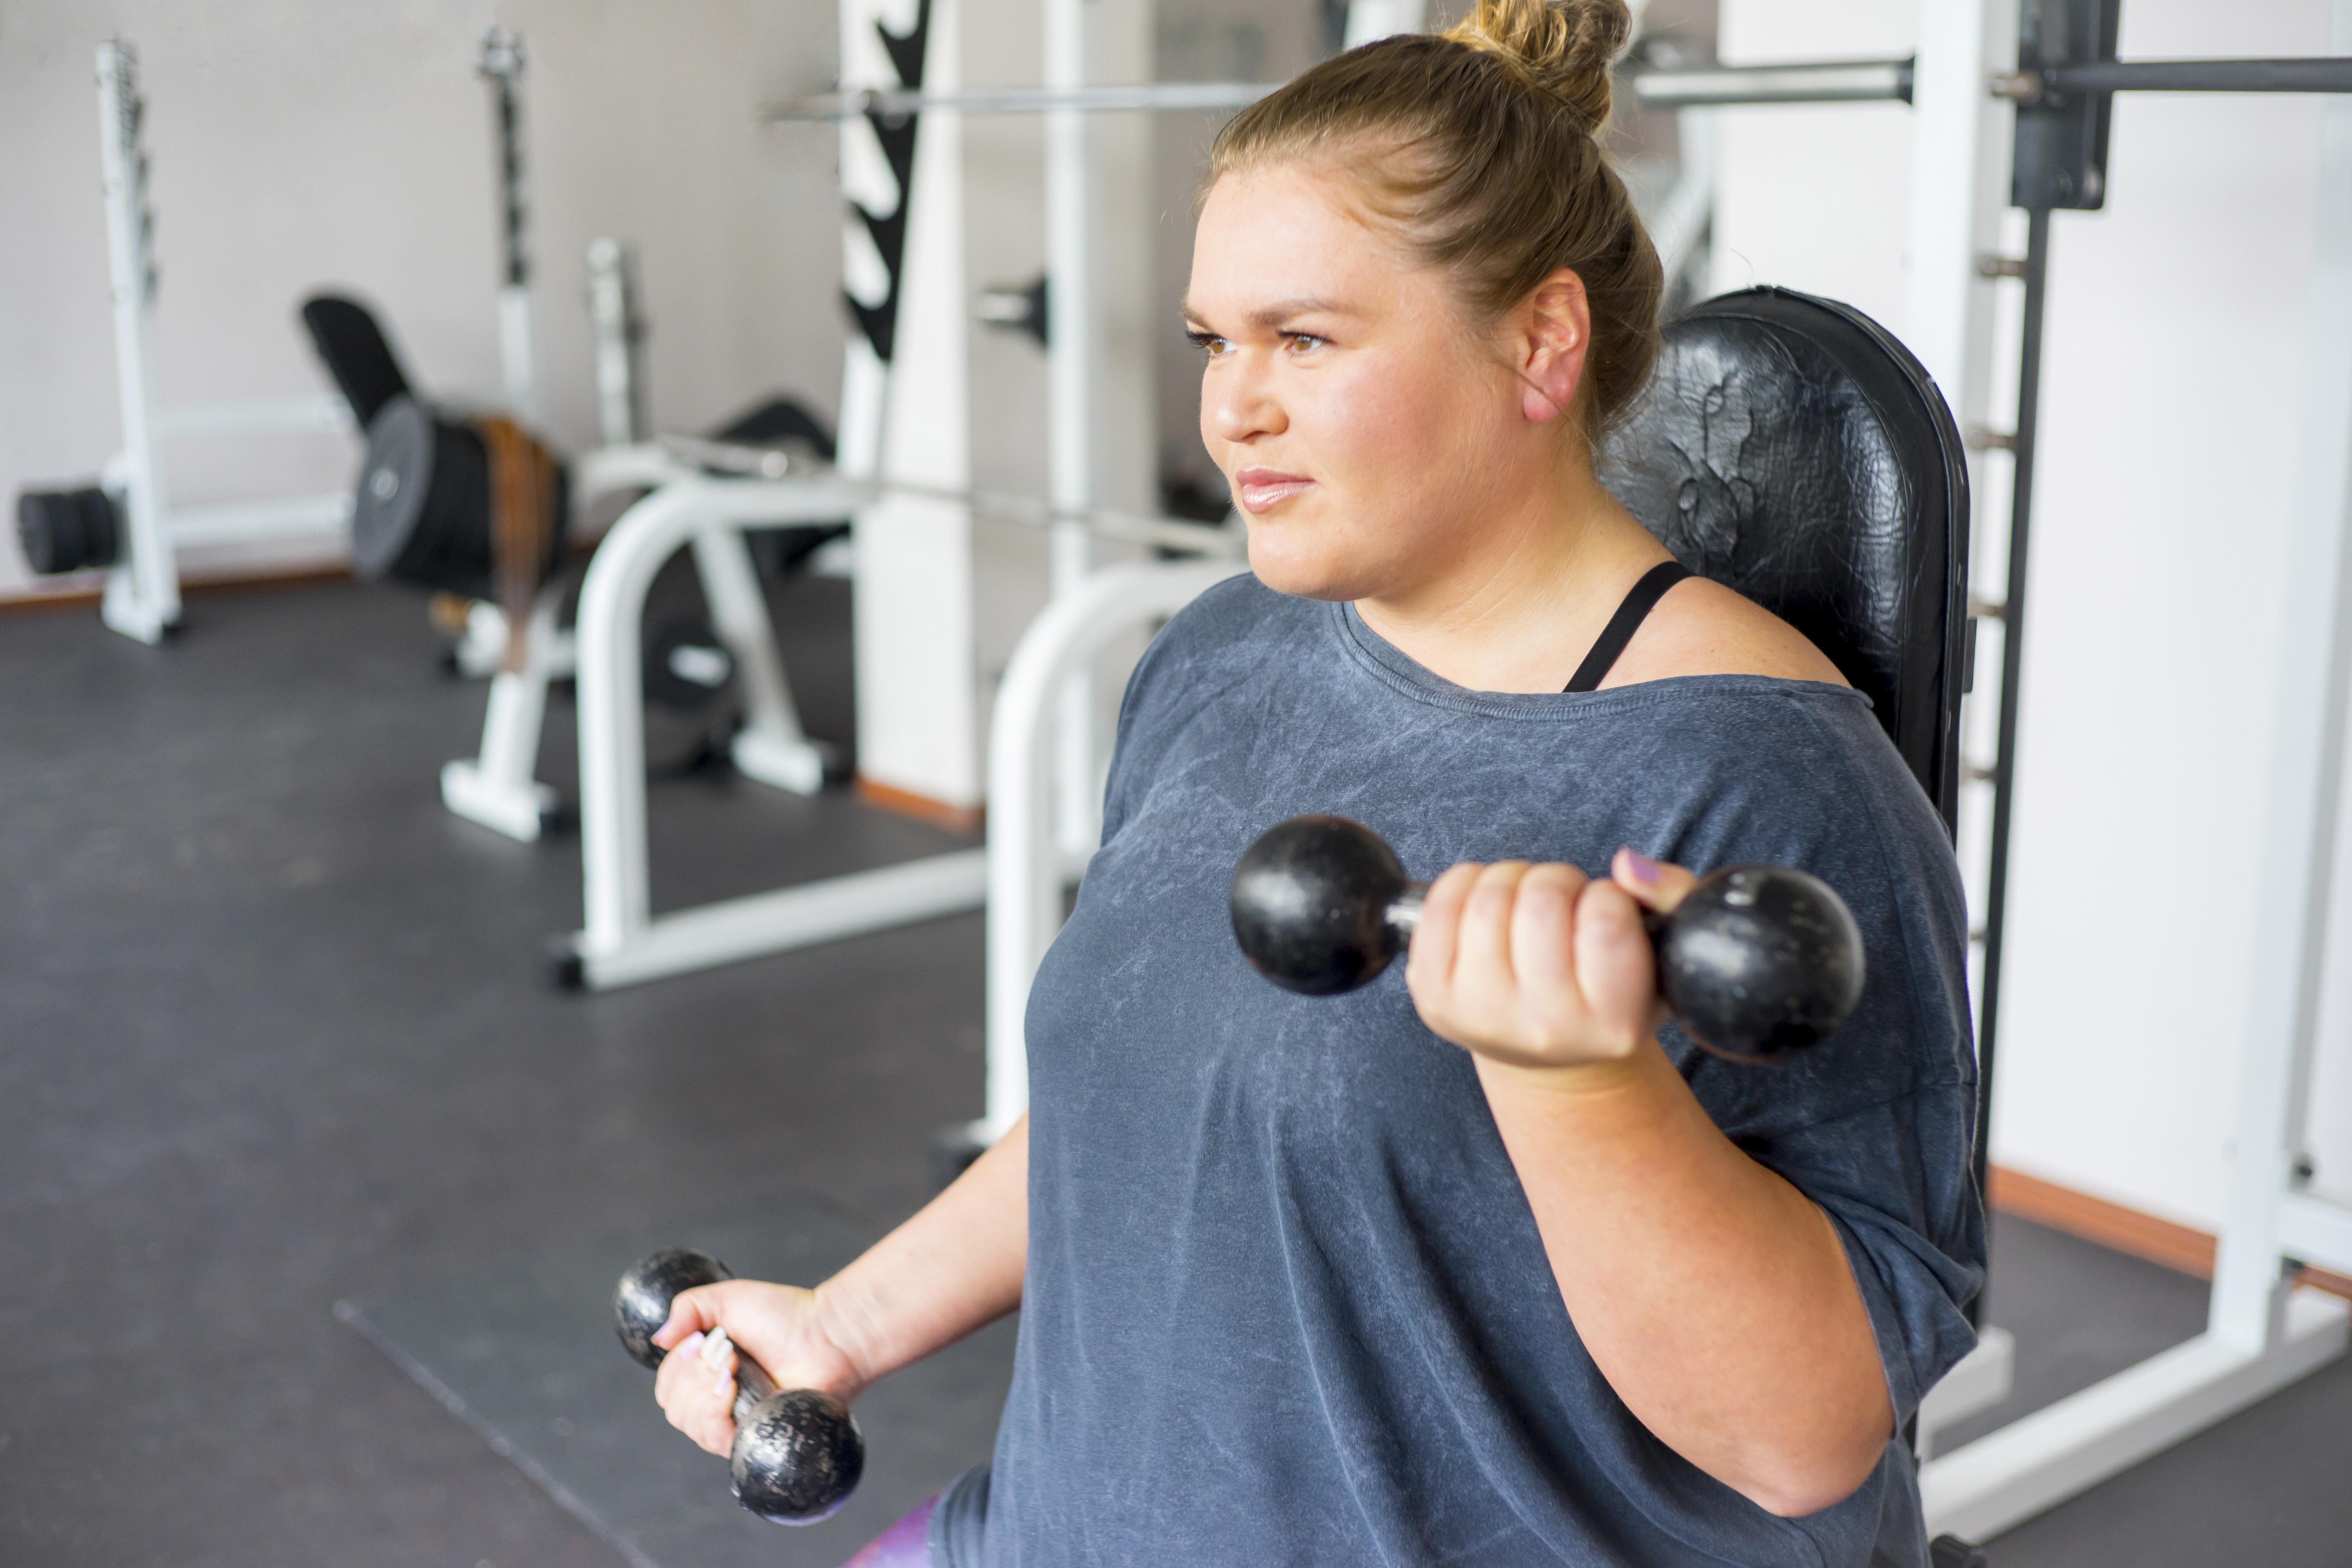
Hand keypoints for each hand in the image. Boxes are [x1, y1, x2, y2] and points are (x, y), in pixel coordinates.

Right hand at [649, 1280, 863, 1457]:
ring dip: (701, 1390)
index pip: (668, 1388)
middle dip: (690, 1375)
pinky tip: (729, 1386)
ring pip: (690, 1425)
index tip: (698, 1340)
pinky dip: (713, 1411)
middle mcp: (718, 1405)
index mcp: (708, 1376)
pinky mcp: (754, 1438)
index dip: (675, 1366)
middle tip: (723, 1350)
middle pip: (674, 1409)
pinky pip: (715, 1439)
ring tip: (730, 1364)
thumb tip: (658, 1339)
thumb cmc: (783, 1315)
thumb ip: (687, 1309)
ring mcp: (736, 1424)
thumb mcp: (726, 1300)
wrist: (827, 1332)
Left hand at [1404, 848, 1699, 1072]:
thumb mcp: (1665, 954)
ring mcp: (1481, 1015)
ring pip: (1489, 895)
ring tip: (1527, 905)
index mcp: (1613, 1023)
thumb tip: (1627, 864)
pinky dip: (1465, 883)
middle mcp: (1544, 1028)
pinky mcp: (1433, 998)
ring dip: (1513, 879)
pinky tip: (1486, 905)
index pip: (1605, 922)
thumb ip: (1675, 896)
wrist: (1548, 1053)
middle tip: (1563, 904)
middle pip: (1542, 900)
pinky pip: (1439, 905)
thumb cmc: (1608, 992)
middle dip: (1557, 882)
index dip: (1605, 896)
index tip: (1602, 911)